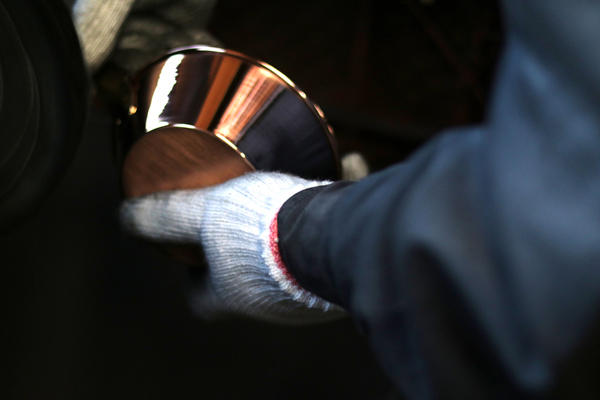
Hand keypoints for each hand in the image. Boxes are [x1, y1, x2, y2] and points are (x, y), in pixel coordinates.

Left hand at [120, 172, 344, 323]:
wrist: (334, 234)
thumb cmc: (264, 229)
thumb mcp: (206, 212)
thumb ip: (167, 216)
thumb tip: (127, 217)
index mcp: (234, 295)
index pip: (201, 298)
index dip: (192, 276)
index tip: (193, 250)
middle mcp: (271, 304)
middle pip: (244, 284)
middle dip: (238, 255)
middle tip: (238, 218)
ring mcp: (307, 294)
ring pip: (286, 268)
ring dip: (281, 241)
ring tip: (283, 204)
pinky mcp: (339, 276)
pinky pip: (324, 252)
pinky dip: (320, 227)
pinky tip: (326, 194)